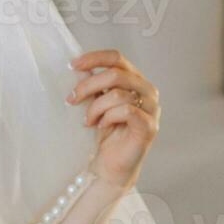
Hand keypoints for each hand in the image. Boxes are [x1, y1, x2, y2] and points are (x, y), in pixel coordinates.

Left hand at [65, 49, 159, 191]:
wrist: (110, 164)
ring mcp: (152, 108)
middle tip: (71, 100)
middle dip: (88, 86)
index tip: (72, 65)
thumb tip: (77, 67)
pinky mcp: (150, 126)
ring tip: (89, 120)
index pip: (117, 58)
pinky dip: (108, 117)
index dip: (94, 58)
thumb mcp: (95, 102)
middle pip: (115, 74)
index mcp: (135, 80)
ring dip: (95, 107)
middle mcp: (147, 91)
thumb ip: (92, 84)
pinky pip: (126, 111)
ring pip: (117, 94)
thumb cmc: (103, 132)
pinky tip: (102, 126)